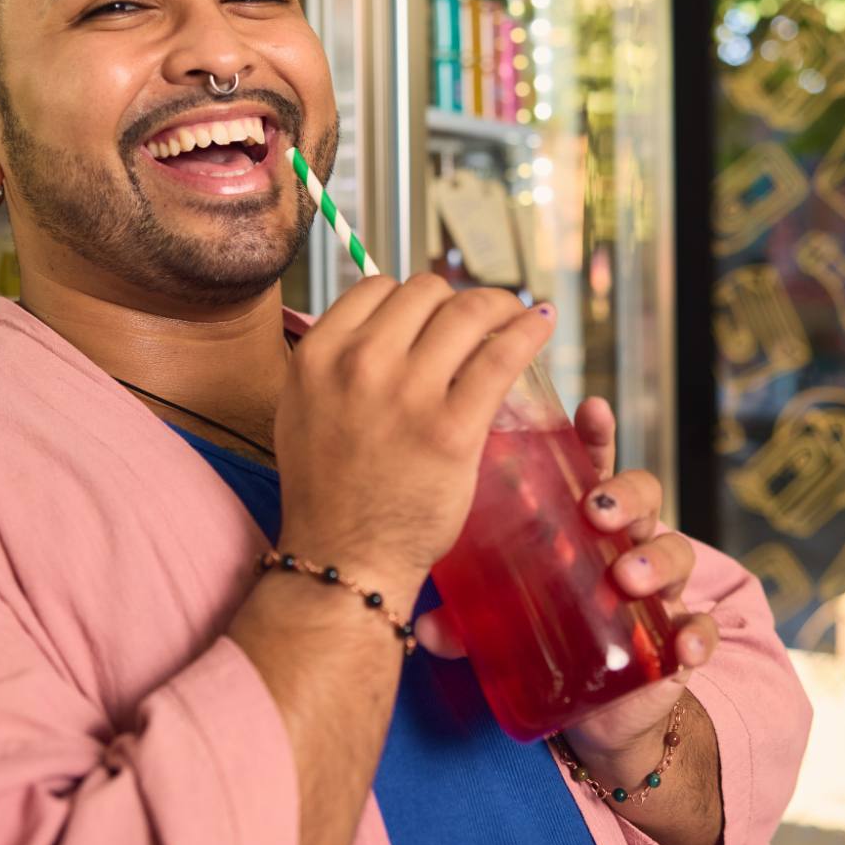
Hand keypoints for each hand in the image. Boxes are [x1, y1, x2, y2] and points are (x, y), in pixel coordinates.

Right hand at [275, 274, 554, 593]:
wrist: (344, 558)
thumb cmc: (327, 492)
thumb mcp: (302, 409)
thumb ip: (333, 362)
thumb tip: (377, 326)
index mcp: (318, 354)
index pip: (376, 286)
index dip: (411, 297)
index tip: (432, 315)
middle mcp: (359, 364)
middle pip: (425, 291)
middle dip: (456, 300)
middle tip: (476, 320)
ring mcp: (408, 394)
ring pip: (467, 311)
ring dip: (499, 304)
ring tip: (515, 314)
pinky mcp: (453, 428)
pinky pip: (502, 356)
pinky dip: (529, 329)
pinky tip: (542, 323)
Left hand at [414, 398, 719, 779]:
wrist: (590, 714)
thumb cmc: (544, 640)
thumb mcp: (500, 624)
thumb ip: (466, 622)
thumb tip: (425, 629)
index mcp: (583, 525)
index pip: (593, 465)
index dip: (595, 434)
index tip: (589, 408)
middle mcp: (626, 545)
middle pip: (642, 496)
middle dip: (625, 496)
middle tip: (596, 511)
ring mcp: (658, 591)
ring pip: (677, 551)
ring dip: (657, 558)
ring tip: (629, 576)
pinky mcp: (675, 641)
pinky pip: (699, 627)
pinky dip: (698, 632)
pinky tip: (684, 642)